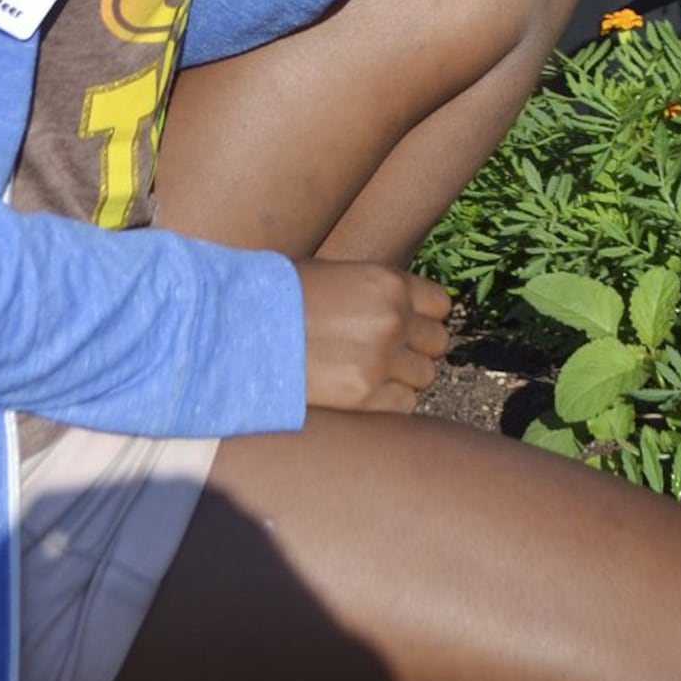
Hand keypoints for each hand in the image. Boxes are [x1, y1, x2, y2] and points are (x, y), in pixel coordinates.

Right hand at [296, 260, 451, 412]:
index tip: (409, 326)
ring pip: (426, 376)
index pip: (440, 305)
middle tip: (389, 353)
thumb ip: (376, 293)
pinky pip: (405, 404)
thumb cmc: (282, 295)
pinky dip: (390, 401)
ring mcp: (381, 358)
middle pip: (437, 343)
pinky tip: (362, 390)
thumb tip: (403, 310)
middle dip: (416, 348)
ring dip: (405, 377)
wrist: (240, 325)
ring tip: (372, 372)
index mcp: (388, 282)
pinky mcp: (364, 395)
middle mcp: (393, 318)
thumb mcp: (337, 275)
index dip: (425, 317)